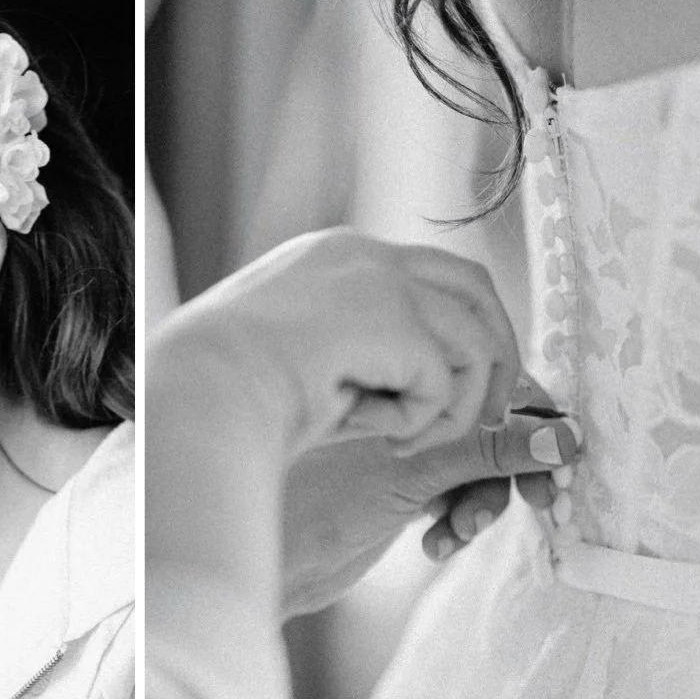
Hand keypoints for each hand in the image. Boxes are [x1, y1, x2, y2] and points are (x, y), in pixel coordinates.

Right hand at [170, 228, 525, 459]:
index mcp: (340, 257)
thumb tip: (437, 382)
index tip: (465, 392)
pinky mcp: (392, 319)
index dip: (463, 334)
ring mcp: (381, 279)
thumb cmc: (235, 397)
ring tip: (407, 444)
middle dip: (497, 359)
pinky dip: (421, 423)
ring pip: (474, 342)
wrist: (202, 396)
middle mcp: (366, 254)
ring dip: (456, 408)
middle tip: (486, 423)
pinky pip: (445, 383)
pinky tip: (375, 435)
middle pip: (476, 289)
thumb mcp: (312, 361)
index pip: (435, 276)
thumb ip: (370, 354)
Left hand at [279, 391, 579, 616]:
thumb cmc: (315, 507)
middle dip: (518, 464)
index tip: (561, 459)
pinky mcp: (398, 488)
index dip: (532, 418)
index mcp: (403, 370)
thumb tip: (563, 437)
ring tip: (462, 527)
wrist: (266, 562)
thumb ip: (488, 452)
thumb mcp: (416, 474)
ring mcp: (404, 443)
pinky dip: (458, 519)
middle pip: (493, 420)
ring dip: (486, 499)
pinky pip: (456, 495)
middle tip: (544, 501)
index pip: (492, 378)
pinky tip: (436, 543)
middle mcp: (406, 400)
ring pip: (478, 464)